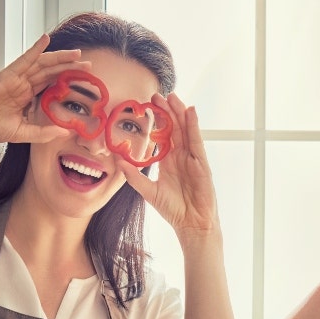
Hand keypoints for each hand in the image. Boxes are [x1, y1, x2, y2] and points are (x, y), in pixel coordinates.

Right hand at [0, 35, 89, 143]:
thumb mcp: (23, 133)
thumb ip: (43, 132)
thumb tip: (65, 132)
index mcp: (27, 97)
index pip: (52, 85)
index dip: (68, 81)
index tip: (85, 80)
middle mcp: (24, 85)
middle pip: (51, 72)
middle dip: (70, 67)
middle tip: (89, 65)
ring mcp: (17, 78)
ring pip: (43, 64)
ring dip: (60, 57)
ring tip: (77, 53)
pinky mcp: (8, 74)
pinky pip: (25, 59)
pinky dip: (36, 48)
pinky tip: (46, 39)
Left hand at [119, 92, 218, 241]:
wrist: (191, 224)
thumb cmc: (173, 209)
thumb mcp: (149, 191)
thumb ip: (134, 176)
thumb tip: (117, 161)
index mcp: (170, 161)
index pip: (163, 135)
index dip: (157, 120)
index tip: (147, 105)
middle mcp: (182, 156)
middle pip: (175, 128)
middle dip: (167, 110)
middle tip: (157, 94)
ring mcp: (193, 158)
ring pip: (186, 130)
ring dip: (180, 113)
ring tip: (173, 97)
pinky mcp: (202, 163)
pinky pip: (197, 141)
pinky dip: (194, 126)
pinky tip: (190, 112)